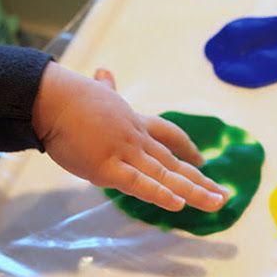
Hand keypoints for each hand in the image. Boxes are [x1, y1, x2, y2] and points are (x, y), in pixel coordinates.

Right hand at [32, 63, 228, 211]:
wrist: (52, 99)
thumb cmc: (71, 97)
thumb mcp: (96, 93)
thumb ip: (105, 88)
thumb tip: (104, 71)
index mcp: (135, 123)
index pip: (168, 135)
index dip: (187, 148)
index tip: (201, 159)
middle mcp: (137, 140)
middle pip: (175, 162)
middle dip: (200, 179)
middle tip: (224, 195)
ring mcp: (124, 153)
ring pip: (166, 176)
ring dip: (194, 191)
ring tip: (217, 203)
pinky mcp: (107, 168)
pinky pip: (138, 184)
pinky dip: (160, 194)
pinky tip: (179, 205)